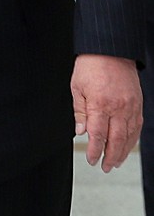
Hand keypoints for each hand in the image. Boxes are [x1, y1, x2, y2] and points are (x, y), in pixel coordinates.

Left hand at [71, 54, 141, 171]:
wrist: (110, 49)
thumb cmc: (91, 65)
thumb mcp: (77, 87)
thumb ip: (79, 111)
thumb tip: (80, 131)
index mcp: (100, 104)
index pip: (98, 135)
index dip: (95, 151)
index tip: (91, 159)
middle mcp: (118, 107)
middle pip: (116, 140)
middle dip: (110, 157)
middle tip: (105, 167)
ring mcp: (130, 106)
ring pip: (129, 136)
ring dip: (123, 152)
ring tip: (116, 162)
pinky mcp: (138, 103)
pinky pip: (137, 126)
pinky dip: (133, 139)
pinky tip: (127, 145)